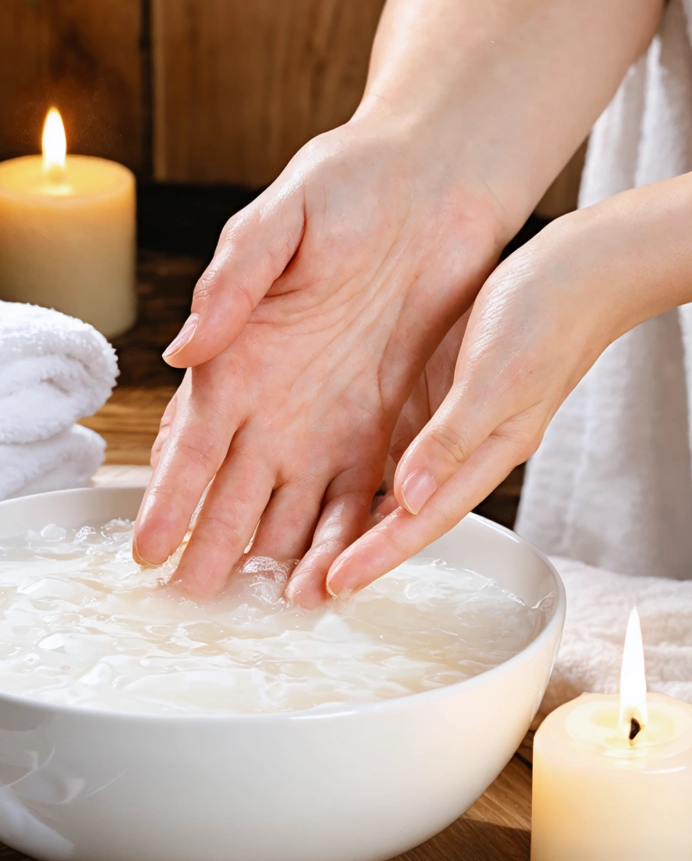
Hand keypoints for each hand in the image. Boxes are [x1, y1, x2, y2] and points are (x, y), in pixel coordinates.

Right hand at [132, 117, 505, 604]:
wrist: (433, 185)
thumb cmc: (346, 187)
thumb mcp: (278, 222)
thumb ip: (233, 284)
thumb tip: (181, 350)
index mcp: (239, 360)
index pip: (193, 445)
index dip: (169, 499)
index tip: (147, 550)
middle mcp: (275, 404)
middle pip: (234, 492)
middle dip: (211, 546)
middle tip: (190, 600)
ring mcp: (328, 422)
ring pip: (293, 508)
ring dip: (276, 556)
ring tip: (260, 605)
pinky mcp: (384, 427)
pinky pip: (362, 496)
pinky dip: (347, 538)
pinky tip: (333, 577)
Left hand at [325, 206, 633, 596]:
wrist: (570, 272)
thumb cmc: (546, 319)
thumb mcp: (497, 377)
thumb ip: (454, 438)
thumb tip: (410, 499)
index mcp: (483, 456)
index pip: (423, 521)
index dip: (378, 555)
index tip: (336, 585)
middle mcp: (455, 452)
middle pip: (397, 517)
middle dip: (350, 553)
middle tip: (295, 587)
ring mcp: (436, 427)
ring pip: (383, 487)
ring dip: (341, 518)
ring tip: (290, 547)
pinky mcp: (421, 399)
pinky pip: (378, 444)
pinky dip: (347, 468)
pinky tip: (308, 478)